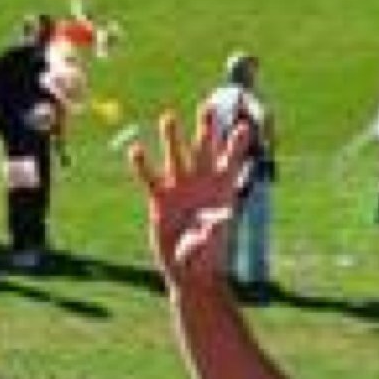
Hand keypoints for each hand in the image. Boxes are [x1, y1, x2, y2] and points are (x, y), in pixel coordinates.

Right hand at [130, 108, 249, 288]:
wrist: (189, 272)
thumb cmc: (207, 258)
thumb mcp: (211, 244)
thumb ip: (214, 230)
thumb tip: (220, 218)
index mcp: (221, 193)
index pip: (230, 163)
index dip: (236, 146)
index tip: (243, 126)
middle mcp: (200, 185)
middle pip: (203, 151)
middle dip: (206, 129)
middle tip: (208, 106)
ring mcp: (179, 189)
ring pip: (176, 157)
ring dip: (172, 138)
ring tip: (168, 117)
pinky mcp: (160, 200)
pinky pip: (149, 178)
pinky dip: (142, 164)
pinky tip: (135, 149)